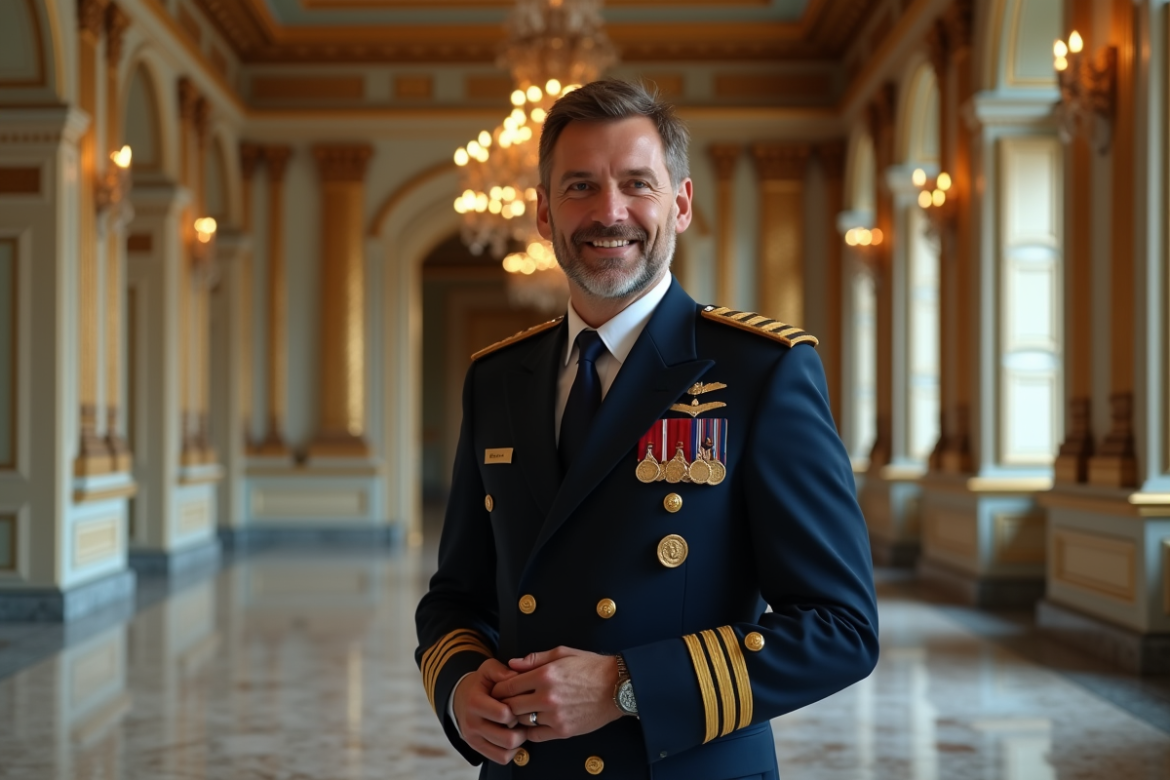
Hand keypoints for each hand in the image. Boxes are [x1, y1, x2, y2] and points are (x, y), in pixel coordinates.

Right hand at [452, 658, 525, 764]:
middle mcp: (472, 724)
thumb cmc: (482, 683)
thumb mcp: (488, 669)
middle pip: (508, 738)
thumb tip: (515, 677)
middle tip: (524, 717)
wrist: (462, 698)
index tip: (520, 702)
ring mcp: (473, 739)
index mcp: (474, 703)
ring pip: (506, 750)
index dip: (518, 709)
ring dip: (519, 740)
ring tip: (520, 727)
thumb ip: (501, 670)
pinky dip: (512, 750)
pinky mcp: (477, 748)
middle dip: (521, 728)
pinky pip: (502, 758)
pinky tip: (513, 736)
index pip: (503, 714)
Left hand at [490, 646, 621, 741]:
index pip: (508, 686)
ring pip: (522, 721)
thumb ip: (534, 659)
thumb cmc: (590, 667)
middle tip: (504, 703)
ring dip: (517, 717)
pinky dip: (530, 730)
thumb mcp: (562, 653)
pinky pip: (536, 735)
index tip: (498, 690)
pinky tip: (532, 723)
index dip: (498, 689)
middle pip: (510, 706)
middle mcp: (547, 697)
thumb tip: (512, 664)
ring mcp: (555, 716)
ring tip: (519, 712)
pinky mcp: (563, 730)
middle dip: (504, 704)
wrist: (617, 686)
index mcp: (545, 675)